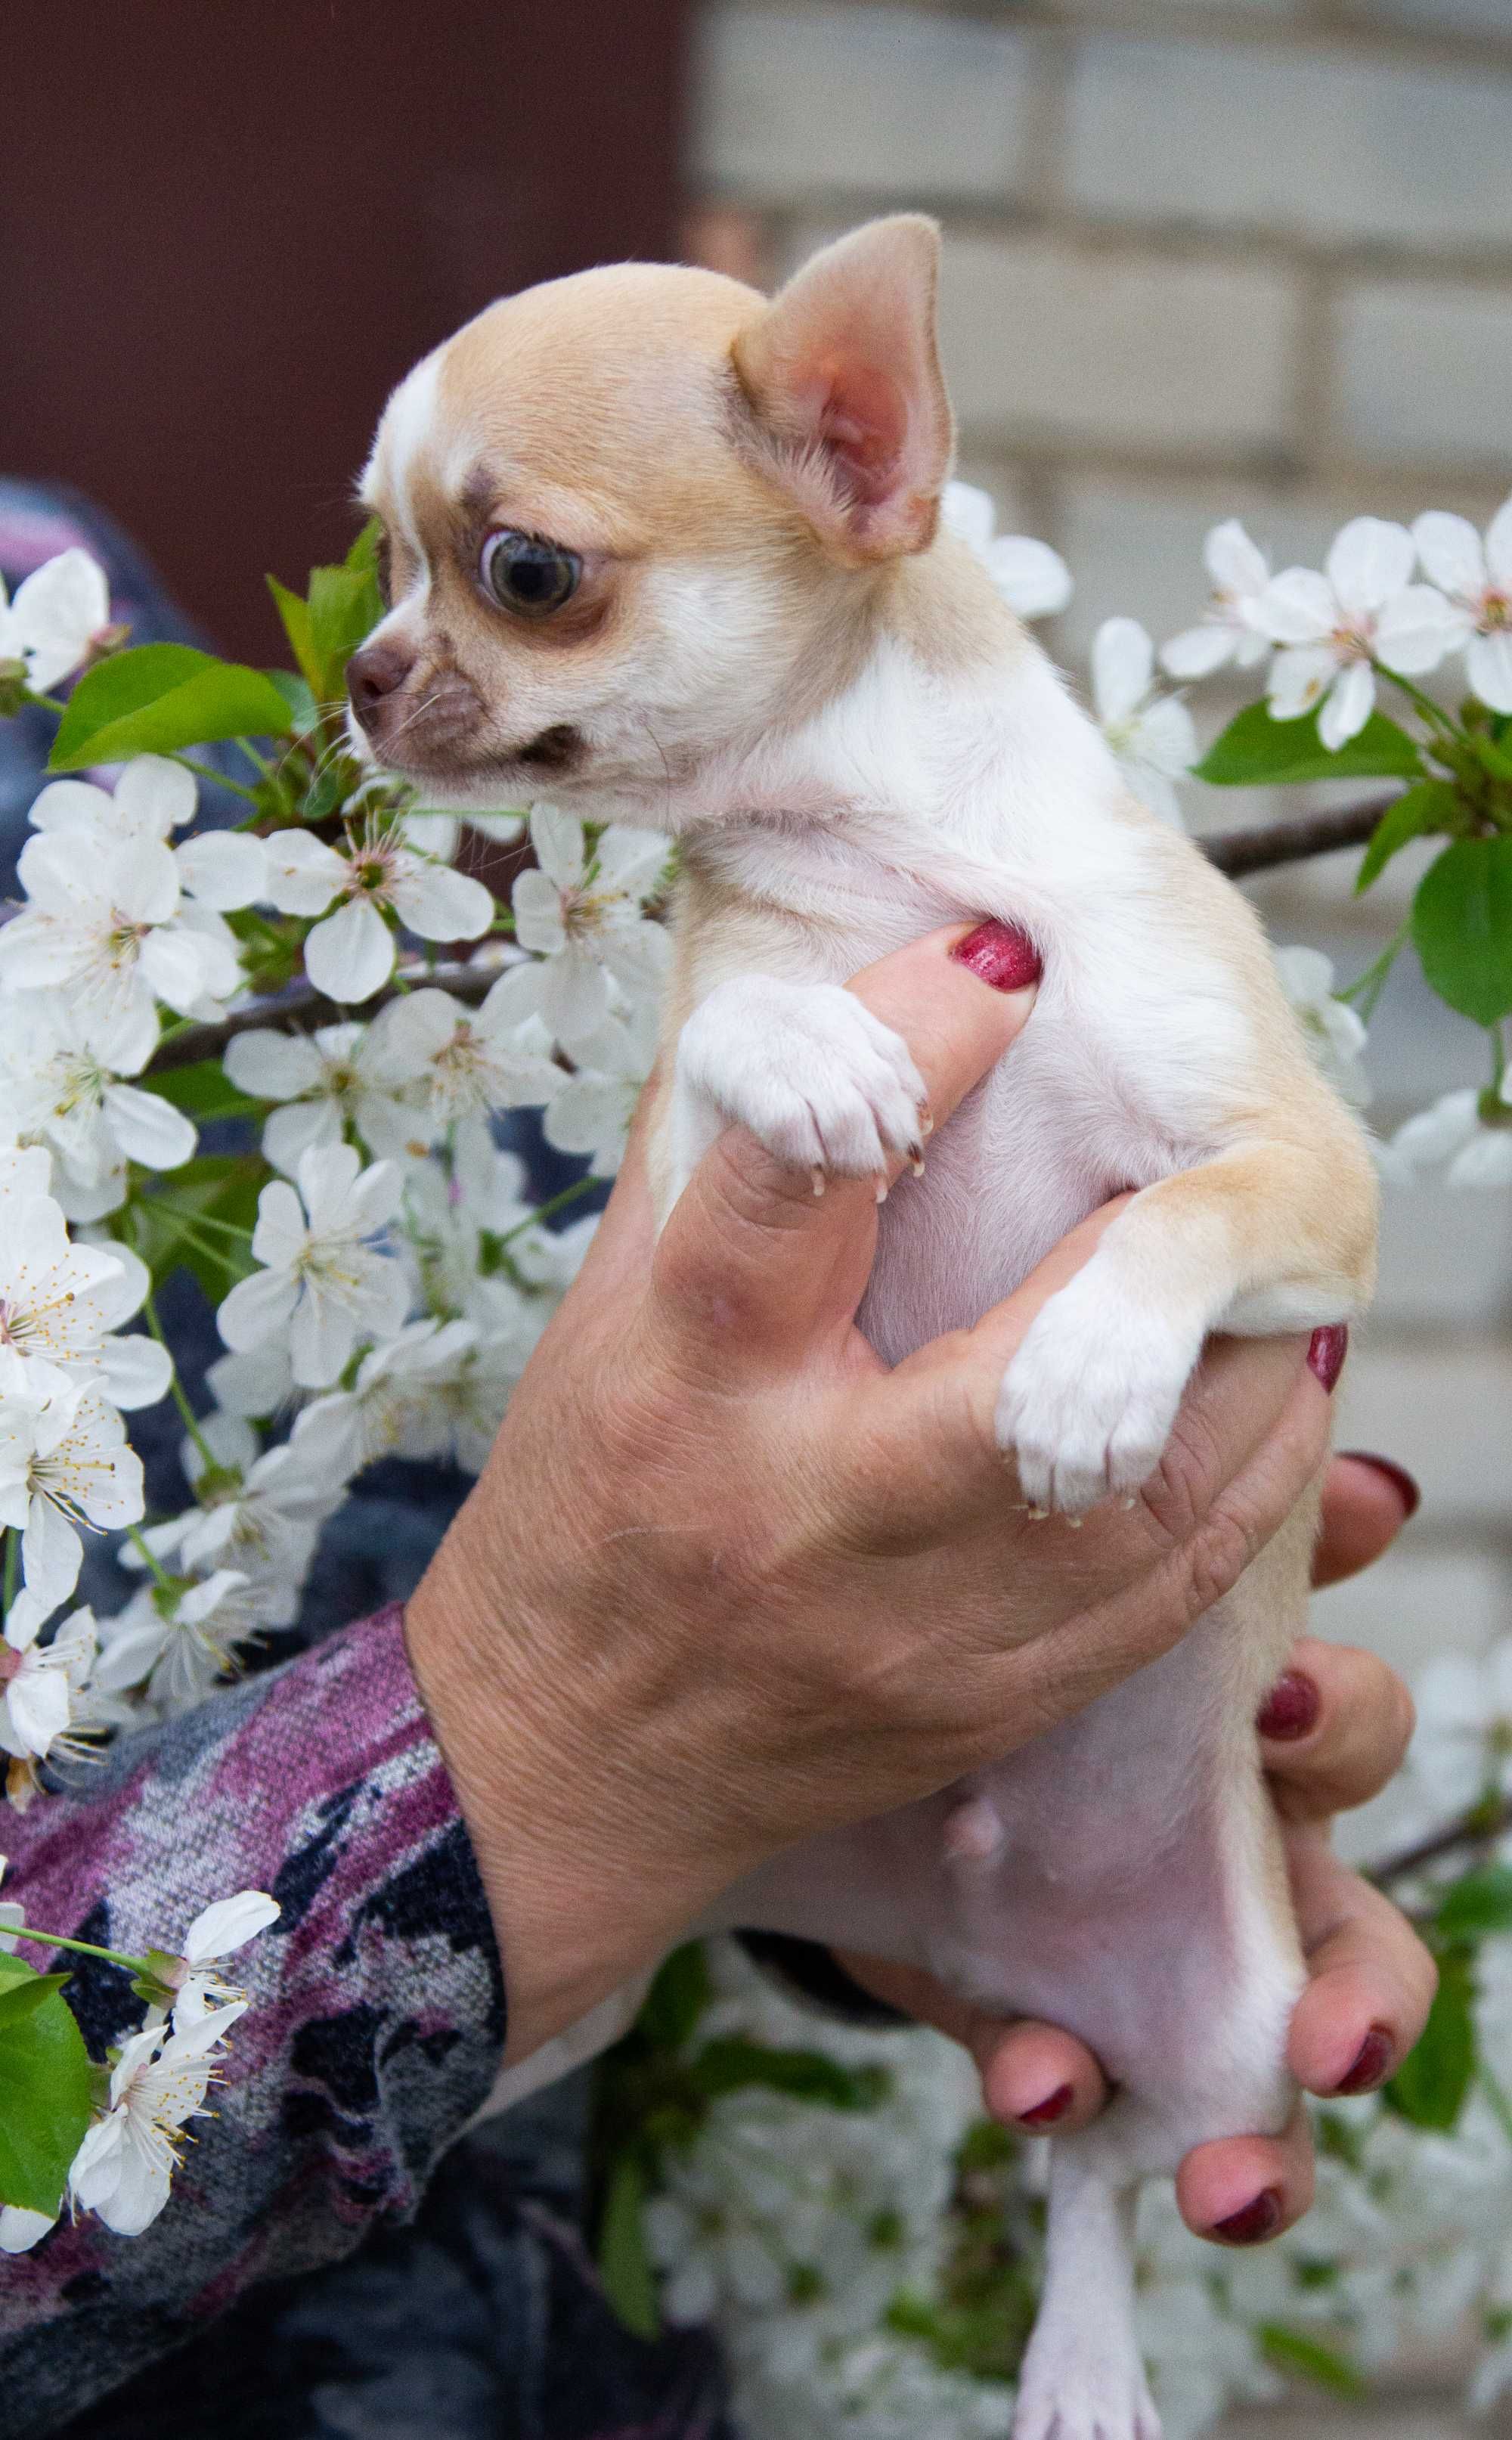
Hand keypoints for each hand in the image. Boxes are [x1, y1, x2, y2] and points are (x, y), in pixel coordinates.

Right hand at [406, 922, 1337, 2064]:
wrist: (563, 1762)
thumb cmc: (580, 1510)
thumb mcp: (607, 1317)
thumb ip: (718, 1167)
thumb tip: (826, 996)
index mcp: (686, 1379)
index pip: (793, 1187)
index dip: (909, 1048)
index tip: (1001, 956)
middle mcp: (805, 1510)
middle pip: (1014, 1386)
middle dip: (1140, 1259)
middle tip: (1205, 1158)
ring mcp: (910, 1633)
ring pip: (1136, 1502)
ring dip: (1242, 1375)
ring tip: (1277, 1276)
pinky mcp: (986, 1709)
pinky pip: (1164, 1602)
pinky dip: (1247, 1490)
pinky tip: (1276, 1400)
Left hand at [839, 1455, 1434, 2248]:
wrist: (830, 1714)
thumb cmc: (997, 1623)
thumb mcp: (1069, 1556)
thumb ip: (1169, 1491)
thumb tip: (1303, 1400)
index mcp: (1234, 1721)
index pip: (1345, 1723)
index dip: (1342, 1717)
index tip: (1284, 1694)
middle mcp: (1215, 1850)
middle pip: (1352, 1934)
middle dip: (1364, 1996)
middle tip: (1334, 2034)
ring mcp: (1133, 1951)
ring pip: (1252, 2062)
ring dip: (1266, 2140)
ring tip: (1227, 2183)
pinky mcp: (1041, 2014)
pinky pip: (1081, 2085)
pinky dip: (1067, 2094)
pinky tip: (1032, 2082)